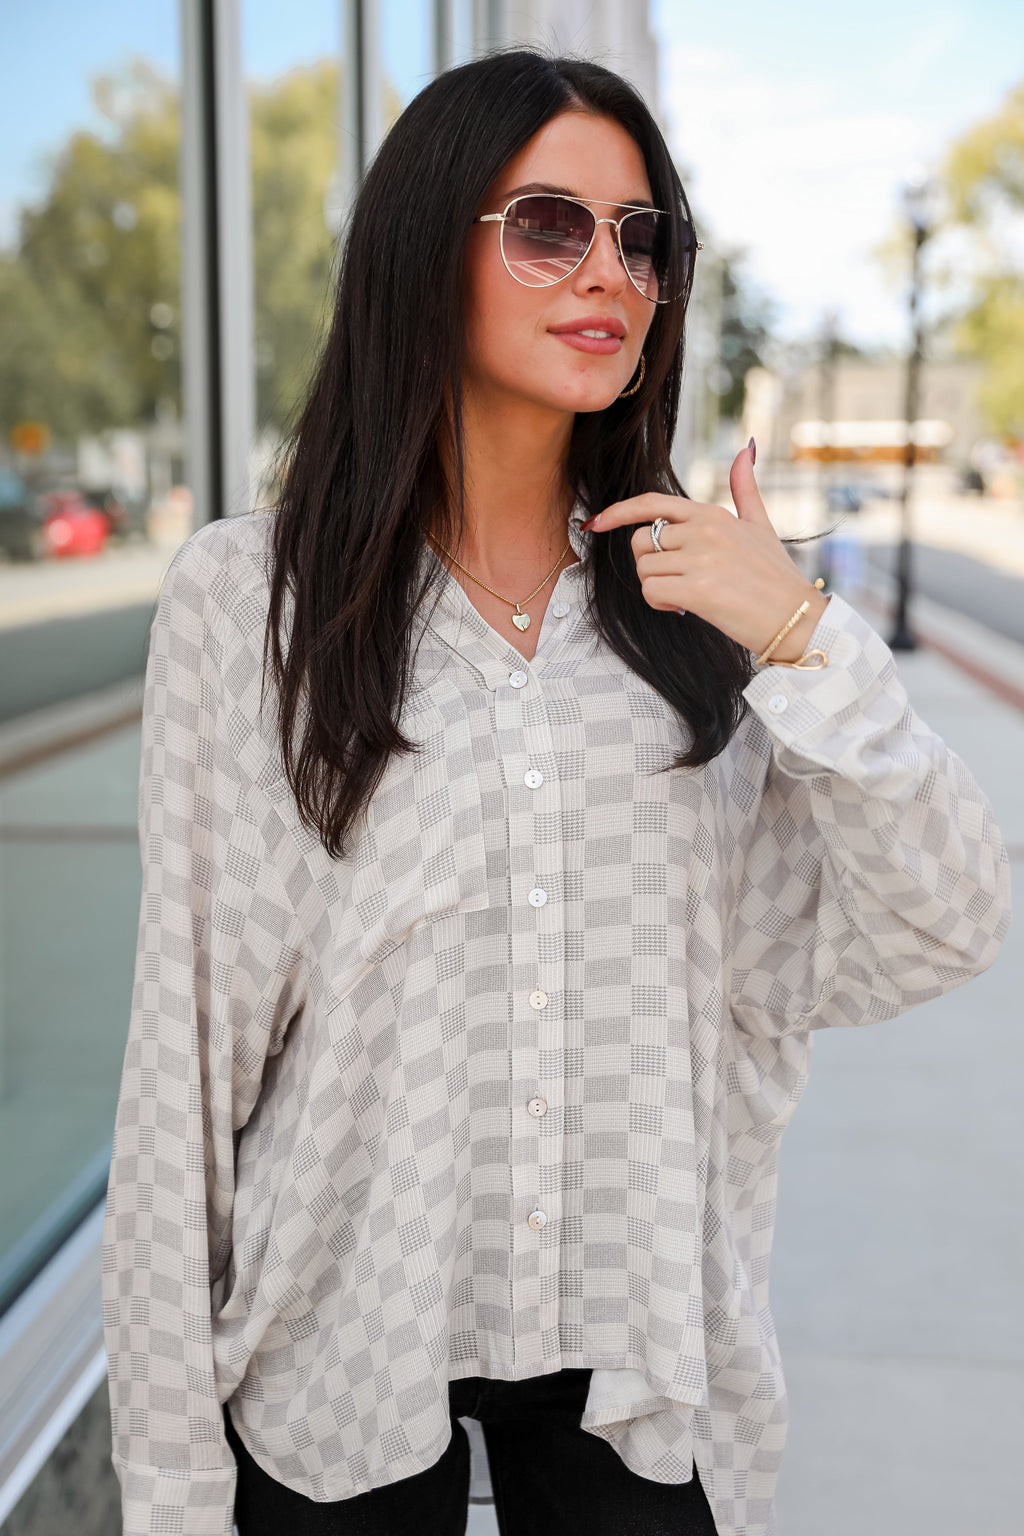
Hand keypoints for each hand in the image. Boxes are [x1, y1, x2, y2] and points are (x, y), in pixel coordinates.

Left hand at [579, 441, 828, 659]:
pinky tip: (684, 609)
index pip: (652, 503)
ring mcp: (701, 558)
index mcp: (712, 514)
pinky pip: (651, 590)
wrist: (797, 618)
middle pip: (641, 542)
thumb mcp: (761, 524)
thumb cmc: (776, 577)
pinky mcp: (698, 589)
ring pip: (644, 569)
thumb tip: (746, 448)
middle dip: (652, 565)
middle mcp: (704, 530)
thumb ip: (745, 488)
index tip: (596, 522)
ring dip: (657, 588)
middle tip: (679, 581)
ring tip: (687, 597)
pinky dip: (661, 603)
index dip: (619, 511)